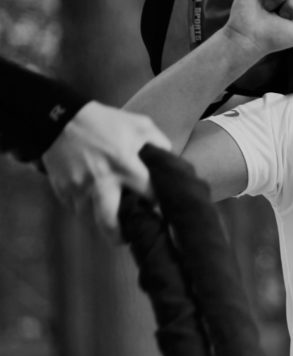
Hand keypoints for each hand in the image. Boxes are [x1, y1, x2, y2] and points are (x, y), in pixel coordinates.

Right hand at [41, 102, 171, 239]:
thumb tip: (171, 162)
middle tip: (129, 237)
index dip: (157, 204)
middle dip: (121, 236)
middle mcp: (102, 181)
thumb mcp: (139, 125)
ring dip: (103, 222)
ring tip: (113, 221)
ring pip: (92, 220)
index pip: (149, 196)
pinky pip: (76, 210)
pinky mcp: (63, 189)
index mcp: (125, 165)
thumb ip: (159, 143)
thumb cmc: (104, 122)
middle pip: (110, 222)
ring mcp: (79, 188)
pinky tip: (95, 203)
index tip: (160, 208)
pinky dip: (86, 210)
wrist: (59, 118)